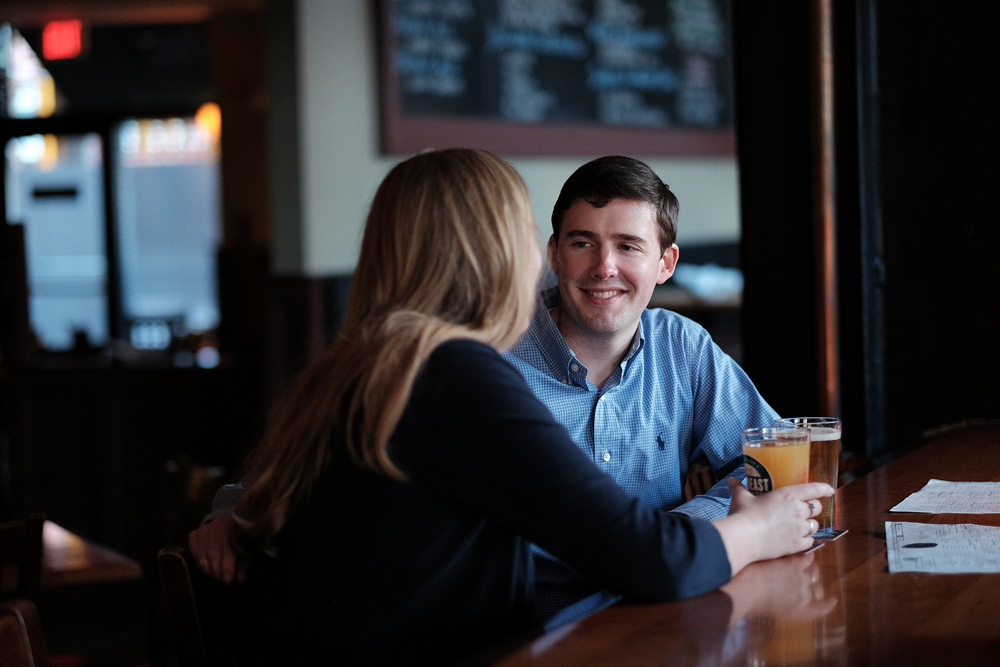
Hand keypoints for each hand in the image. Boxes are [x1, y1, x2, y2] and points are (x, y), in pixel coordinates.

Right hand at [188, 514, 246, 583]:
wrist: (228, 526)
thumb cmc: (239, 541)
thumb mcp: (245, 552)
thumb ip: (242, 565)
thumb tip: (240, 579)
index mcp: (235, 526)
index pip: (228, 548)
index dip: (227, 568)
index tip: (229, 580)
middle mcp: (218, 524)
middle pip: (213, 554)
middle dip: (218, 572)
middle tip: (223, 580)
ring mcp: (204, 529)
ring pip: (202, 557)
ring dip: (209, 571)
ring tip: (217, 576)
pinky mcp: (194, 535)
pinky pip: (194, 555)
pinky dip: (201, 565)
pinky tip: (209, 568)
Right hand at [713, 478, 833, 574]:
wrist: (745, 538)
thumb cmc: (744, 514)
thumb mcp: (741, 498)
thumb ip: (739, 488)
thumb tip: (732, 480)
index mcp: (788, 495)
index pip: (813, 489)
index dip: (823, 489)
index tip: (830, 490)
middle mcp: (798, 511)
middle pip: (816, 508)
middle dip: (813, 508)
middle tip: (805, 509)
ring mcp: (799, 529)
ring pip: (815, 525)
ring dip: (810, 524)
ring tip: (802, 525)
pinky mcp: (797, 545)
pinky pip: (810, 542)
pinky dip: (807, 540)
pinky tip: (801, 540)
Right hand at [722, 551, 836, 622]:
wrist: (743, 591)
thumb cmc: (744, 572)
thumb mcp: (759, 558)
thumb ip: (771, 555)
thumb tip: (774, 552)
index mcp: (793, 562)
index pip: (807, 559)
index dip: (806, 560)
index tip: (804, 559)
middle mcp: (802, 575)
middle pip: (813, 572)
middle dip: (810, 571)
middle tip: (805, 571)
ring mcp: (802, 592)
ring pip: (816, 587)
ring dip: (814, 585)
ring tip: (812, 585)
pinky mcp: (801, 607)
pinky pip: (821, 606)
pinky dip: (828, 604)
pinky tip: (833, 601)